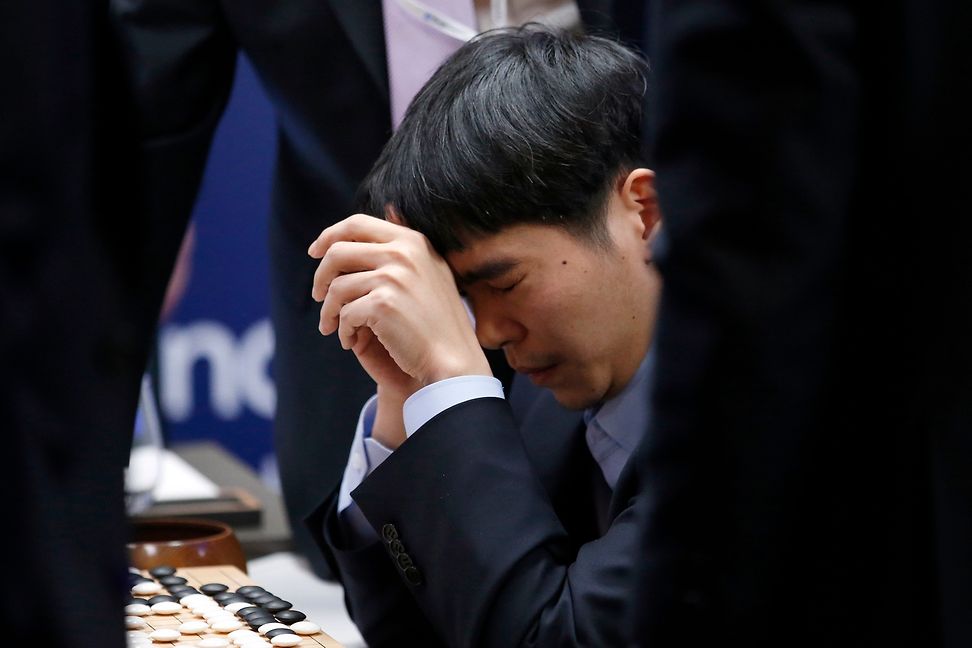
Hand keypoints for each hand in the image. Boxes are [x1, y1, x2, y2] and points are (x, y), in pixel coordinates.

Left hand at [308, 214, 491, 391]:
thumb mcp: (430, 270)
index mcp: (412, 241)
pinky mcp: (383, 304)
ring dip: (329, 311)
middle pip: (337, 252)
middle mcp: (403, 253)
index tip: (315, 252)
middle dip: (321, 276)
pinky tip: (350, 341)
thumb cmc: (437, 321)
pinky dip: (343, 331)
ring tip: (332, 327)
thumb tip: (390, 207)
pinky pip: (345, 314)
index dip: (329, 236)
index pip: (357, 224)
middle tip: (318, 295)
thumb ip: (405, 244)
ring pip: (337, 287)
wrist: (453, 360)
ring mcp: (394, 277)